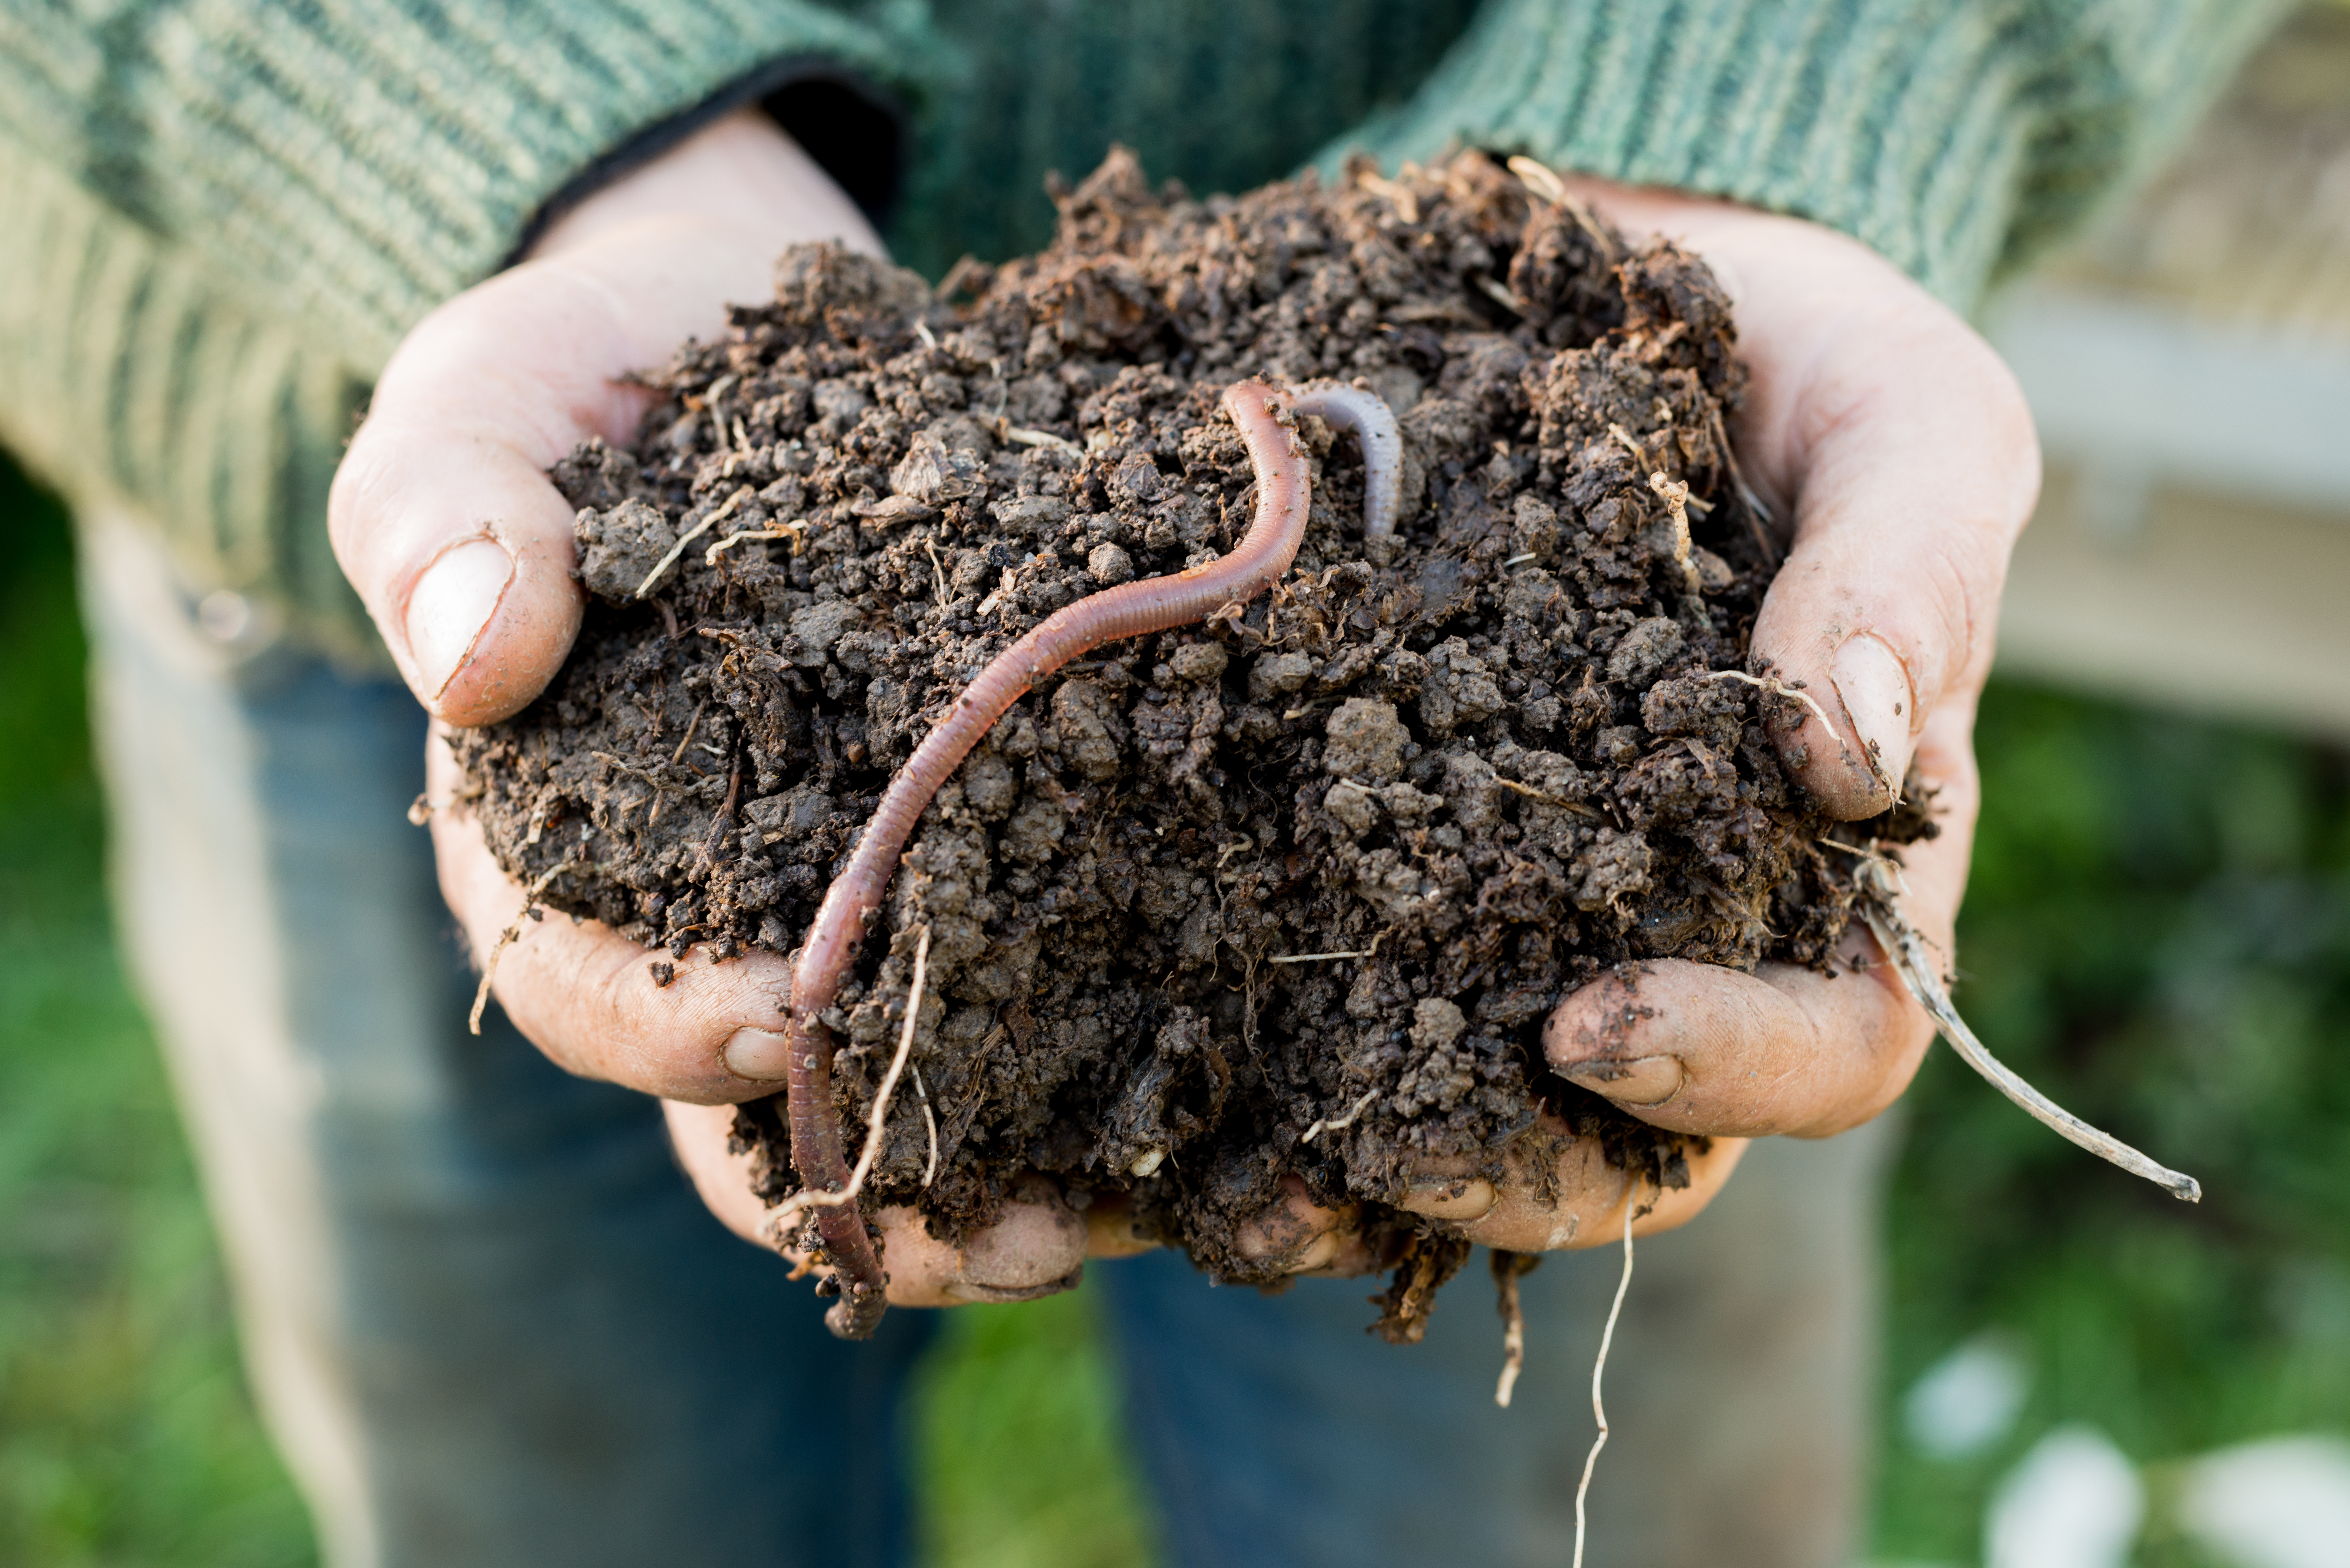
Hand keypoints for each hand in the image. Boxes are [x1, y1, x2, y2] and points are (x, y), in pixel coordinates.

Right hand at [340, 110, 1087, 1304]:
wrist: (742, 323)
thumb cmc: (583, 374)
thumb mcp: (479, 411)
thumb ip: (444, 519)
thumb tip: (474, 660)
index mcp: (570, 849)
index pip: (599, 991)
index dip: (674, 1030)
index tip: (771, 1025)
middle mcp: (723, 901)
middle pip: (782, 1104)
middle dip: (899, 1180)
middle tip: (1025, 1238)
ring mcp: (868, 873)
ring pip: (937, 1070)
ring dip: (1045, 1156)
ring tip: (1160, 1206)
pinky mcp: (1000, 812)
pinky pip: (1064, 948)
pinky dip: (1143, 1020)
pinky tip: (1241, 1066)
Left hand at [1236, 178, 2031, 1271]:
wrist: (1612, 303)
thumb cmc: (1802, 367)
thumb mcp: (1903, 428)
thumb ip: (1908, 574)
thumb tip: (1851, 757)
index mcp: (1835, 867)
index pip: (1829, 1042)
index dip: (1725, 1069)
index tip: (1587, 1026)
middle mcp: (1681, 919)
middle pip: (1622, 1135)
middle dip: (1506, 1172)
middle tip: (1378, 1156)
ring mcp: (1521, 896)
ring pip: (1460, 1104)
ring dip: (1349, 1170)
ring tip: (1228, 1186)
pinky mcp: (1384, 843)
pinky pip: (1329, 984)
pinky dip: (1246, 1052)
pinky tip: (1139, 1078)